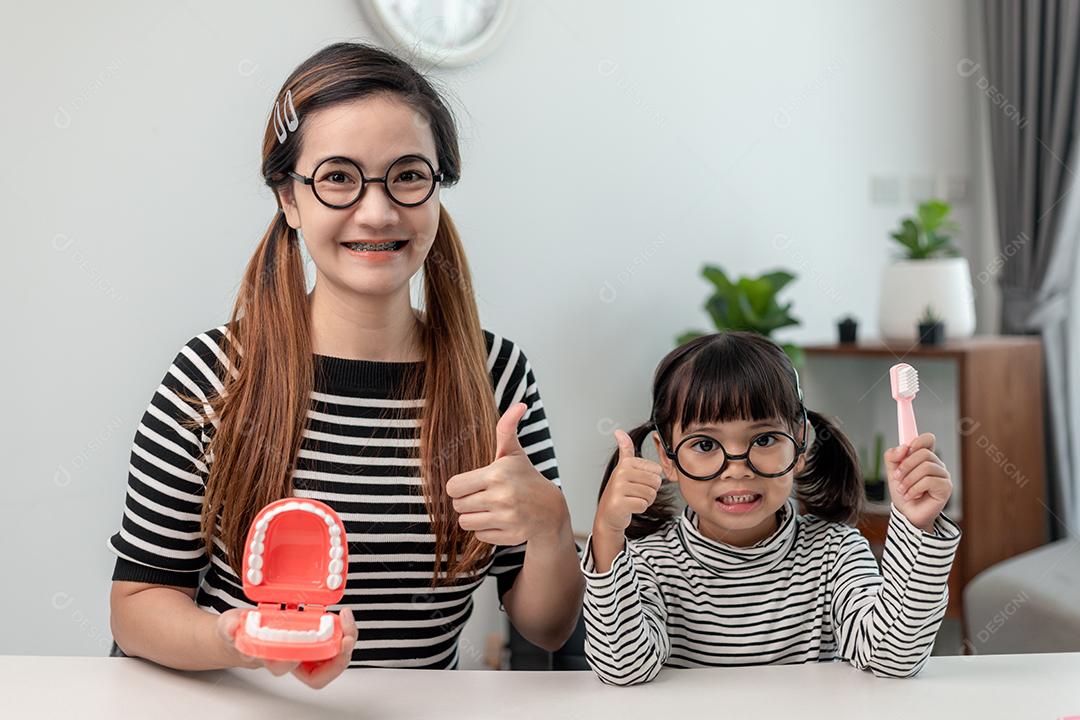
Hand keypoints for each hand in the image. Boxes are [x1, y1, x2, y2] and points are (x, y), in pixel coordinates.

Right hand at [216, 607, 357, 688]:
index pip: (282, 667)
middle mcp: (289, 661)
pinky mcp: (312, 643)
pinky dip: (341, 633)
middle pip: (316, 674)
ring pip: (330, 662)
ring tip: (348, 623)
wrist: (243, 634)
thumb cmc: (240, 634)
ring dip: (343, 645)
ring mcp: (303, 654)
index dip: (292, 660)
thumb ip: (230, 626)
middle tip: (344, 639)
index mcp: (268, 659)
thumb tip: (235, 626)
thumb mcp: (229, 626)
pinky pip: (332, 645)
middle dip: (335, 660)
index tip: (299, 648)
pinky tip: (343, 618)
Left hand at [447, 402, 568, 545]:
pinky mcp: (509, 536)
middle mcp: (501, 496)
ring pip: (465, 522)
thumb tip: (519, 404)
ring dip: (474, 516)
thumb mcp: (514, 453)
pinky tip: (501, 520)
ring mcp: (506, 518)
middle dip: (467, 501)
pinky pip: (479, 536)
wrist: (551, 509)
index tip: (472, 484)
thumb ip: (506, 428)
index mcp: (496, 474)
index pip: (453, 487)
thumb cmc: (526, 478)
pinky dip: (486, 530)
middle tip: (483, 495)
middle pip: (457, 505)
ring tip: (490, 508)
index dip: (459, 486)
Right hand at [593, 430, 663, 537]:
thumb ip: (625, 450)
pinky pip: (643, 505)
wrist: (608, 515)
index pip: (657, 470)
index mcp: (625, 464)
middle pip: (655, 482)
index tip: (637, 482)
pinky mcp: (620, 504)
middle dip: (649, 491)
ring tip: (632, 500)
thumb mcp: (622, 468)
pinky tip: (629, 507)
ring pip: (651, 494)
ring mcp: (619, 489)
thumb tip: (619, 432)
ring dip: (645, 501)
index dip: (651, 479)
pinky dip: (639, 509)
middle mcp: (621, 473)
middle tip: (635, 493)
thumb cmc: (619, 493)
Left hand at [884, 432, 952, 532]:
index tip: (906, 450)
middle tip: (897, 477)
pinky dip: (914, 489)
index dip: (917, 441)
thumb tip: (903, 447)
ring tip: (903, 489)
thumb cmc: (902, 492)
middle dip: (905, 465)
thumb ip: (892, 456)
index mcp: (925, 458)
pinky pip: (929, 481)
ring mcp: (943, 476)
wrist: (906, 514)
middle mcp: (937, 464)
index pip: (928, 439)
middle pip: (923, 453)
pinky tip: (911, 496)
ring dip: (908, 480)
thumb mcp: (892, 472)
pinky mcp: (946, 487)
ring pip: (925, 467)